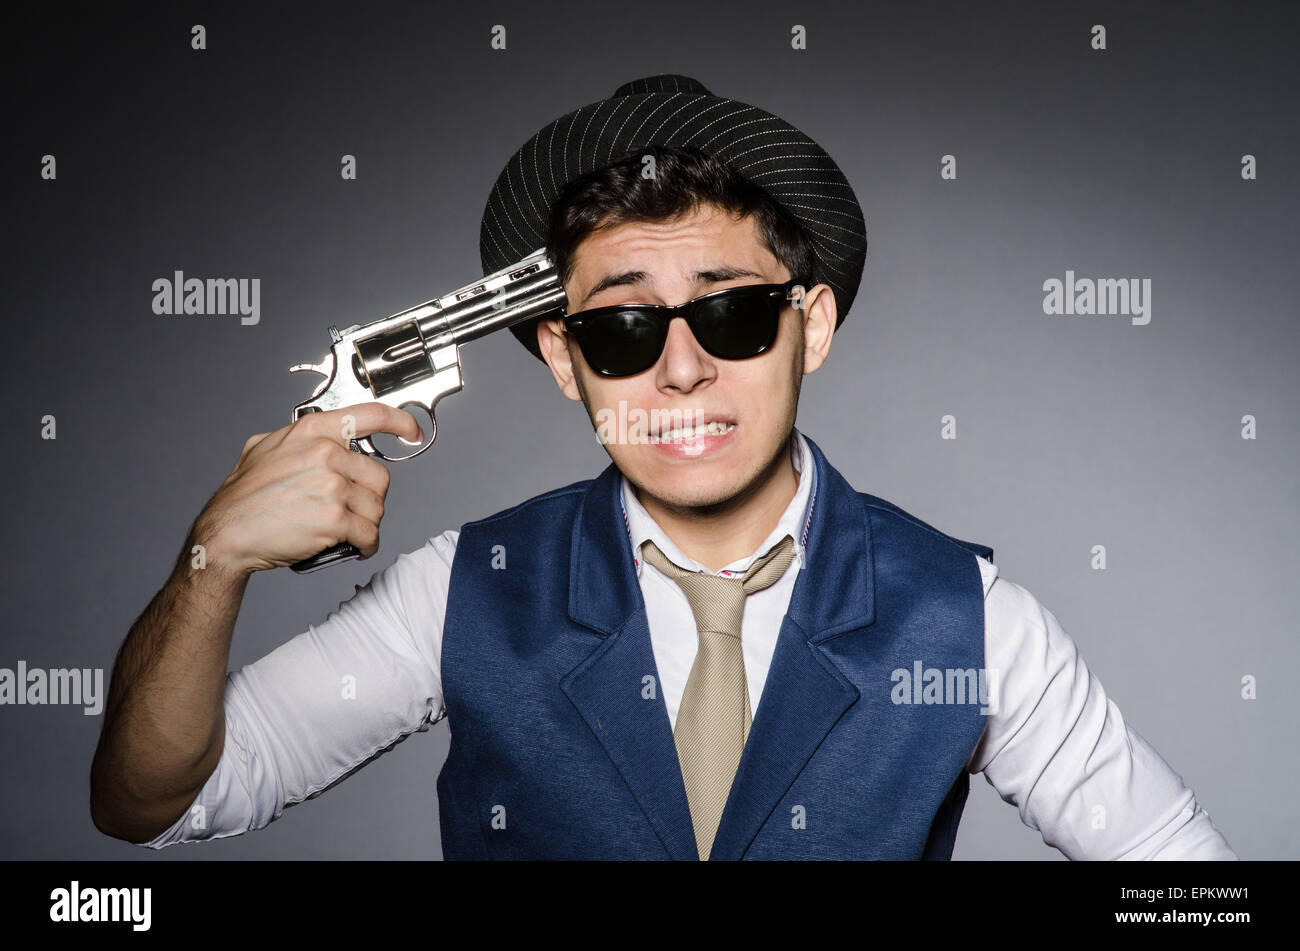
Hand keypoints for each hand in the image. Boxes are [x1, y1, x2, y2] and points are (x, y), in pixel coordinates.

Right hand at [192, 403, 423, 572]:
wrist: (226, 533)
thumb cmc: (243, 496)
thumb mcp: (263, 447)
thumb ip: (298, 439)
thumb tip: (319, 437)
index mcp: (314, 431)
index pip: (372, 415)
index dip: (400, 422)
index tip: (412, 431)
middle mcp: (327, 454)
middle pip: (380, 476)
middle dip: (370, 496)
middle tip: (351, 508)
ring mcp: (332, 487)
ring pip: (376, 507)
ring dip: (367, 523)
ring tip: (347, 528)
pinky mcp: (335, 520)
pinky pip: (370, 534)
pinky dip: (367, 545)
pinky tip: (357, 546)